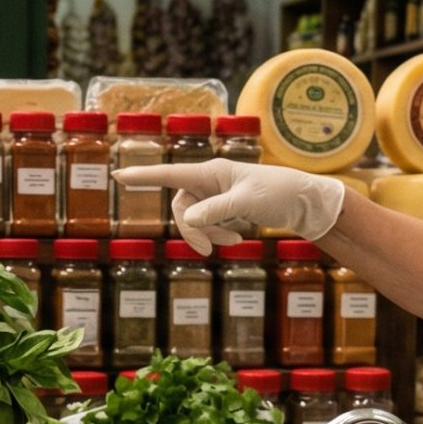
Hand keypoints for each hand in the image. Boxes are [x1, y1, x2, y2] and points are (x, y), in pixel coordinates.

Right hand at [110, 159, 345, 253]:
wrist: (305, 202)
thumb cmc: (278, 193)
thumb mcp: (246, 203)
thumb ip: (215, 210)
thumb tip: (187, 219)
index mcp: (211, 172)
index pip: (169, 174)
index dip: (143, 176)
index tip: (118, 174)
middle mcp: (210, 181)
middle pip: (181, 208)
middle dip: (193, 231)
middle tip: (209, 251)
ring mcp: (217, 195)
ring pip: (196, 220)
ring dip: (210, 235)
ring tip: (236, 242)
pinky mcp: (227, 208)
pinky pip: (210, 224)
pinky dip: (221, 234)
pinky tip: (240, 238)